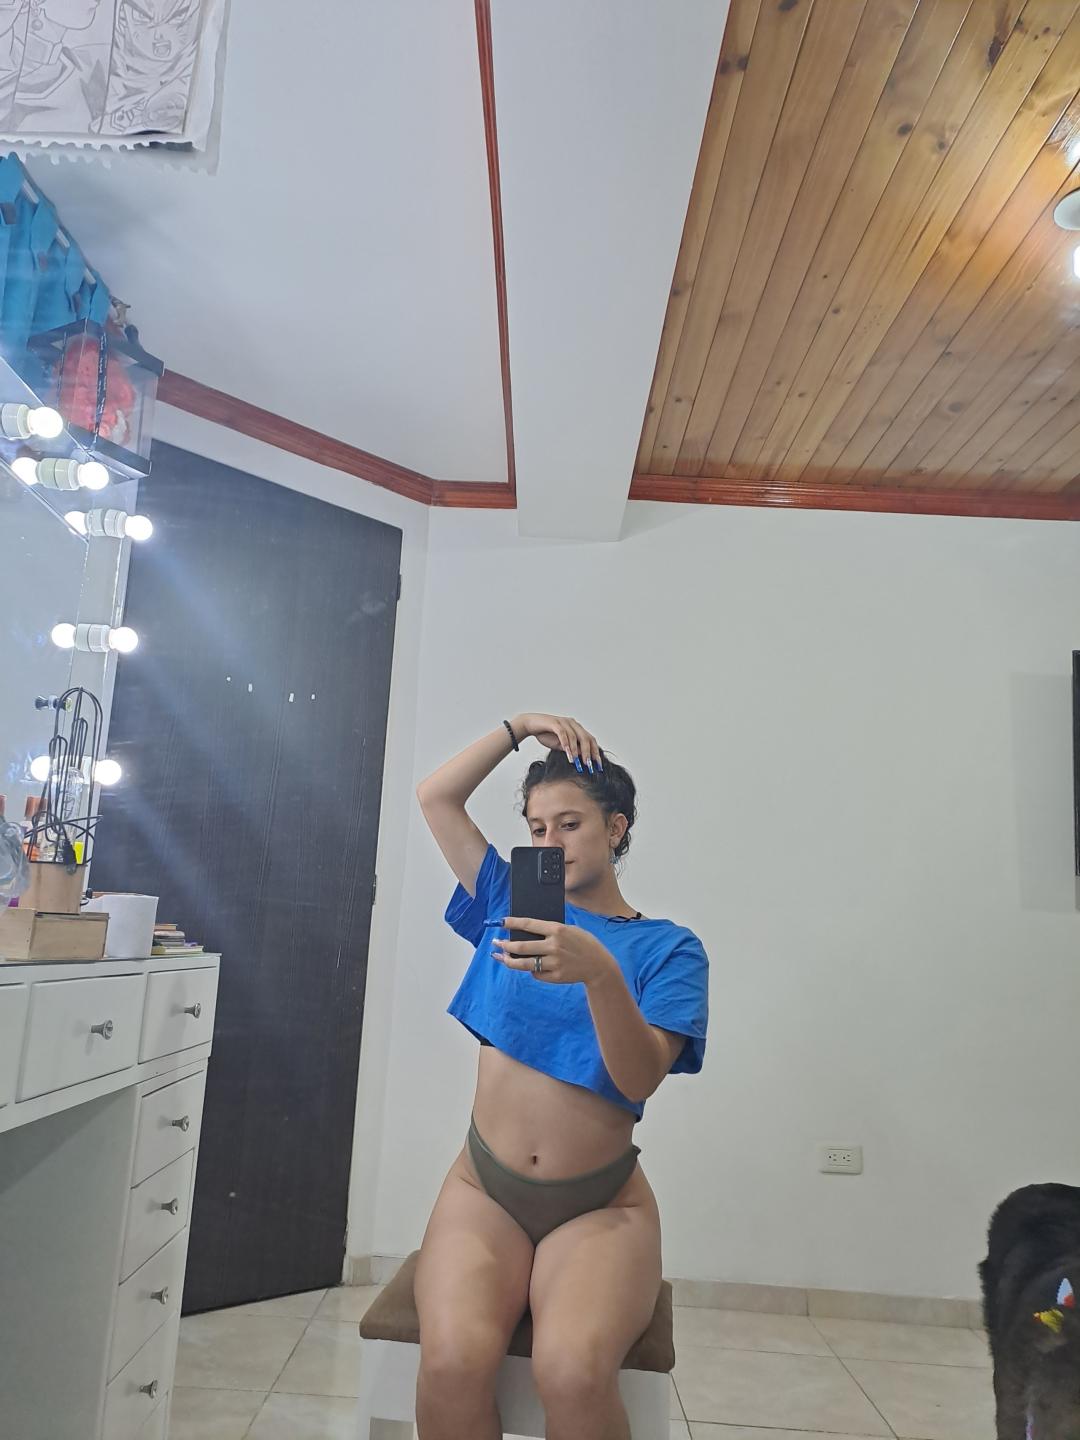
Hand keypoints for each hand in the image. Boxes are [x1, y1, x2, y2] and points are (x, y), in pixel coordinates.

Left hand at [491, 917, 616, 987]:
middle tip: (495, 942)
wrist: (599, 966)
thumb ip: (552, 931)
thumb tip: (527, 932)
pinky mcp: (555, 976)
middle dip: (505, 944)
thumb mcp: (571, 930)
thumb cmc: (584, 944)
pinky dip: (532, 970)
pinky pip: (536, 973)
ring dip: (509, 960)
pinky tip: (530, 966)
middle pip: (521, 946)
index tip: (500, 921)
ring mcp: (554, 963)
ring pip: (524, 963)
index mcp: (558, 930)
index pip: (529, 924)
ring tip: (501, 957)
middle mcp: (554, 946)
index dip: (512, 922)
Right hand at [514, 713, 603, 771]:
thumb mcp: (561, 746)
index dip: (596, 753)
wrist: (531, 725)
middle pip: (586, 738)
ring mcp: (564, 722)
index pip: (591, 740)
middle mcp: (573, 724)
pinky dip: (567, 745)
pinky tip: (568, 755)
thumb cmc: (546, 734)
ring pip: (575, 737)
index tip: (598, 766)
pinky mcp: (555, 723)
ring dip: (577, 751)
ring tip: (578, 763)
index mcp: (577, 728)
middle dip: (589, 753)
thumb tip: (583, 759)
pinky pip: (563, 734)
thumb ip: (572, 750)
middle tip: (589, 766)